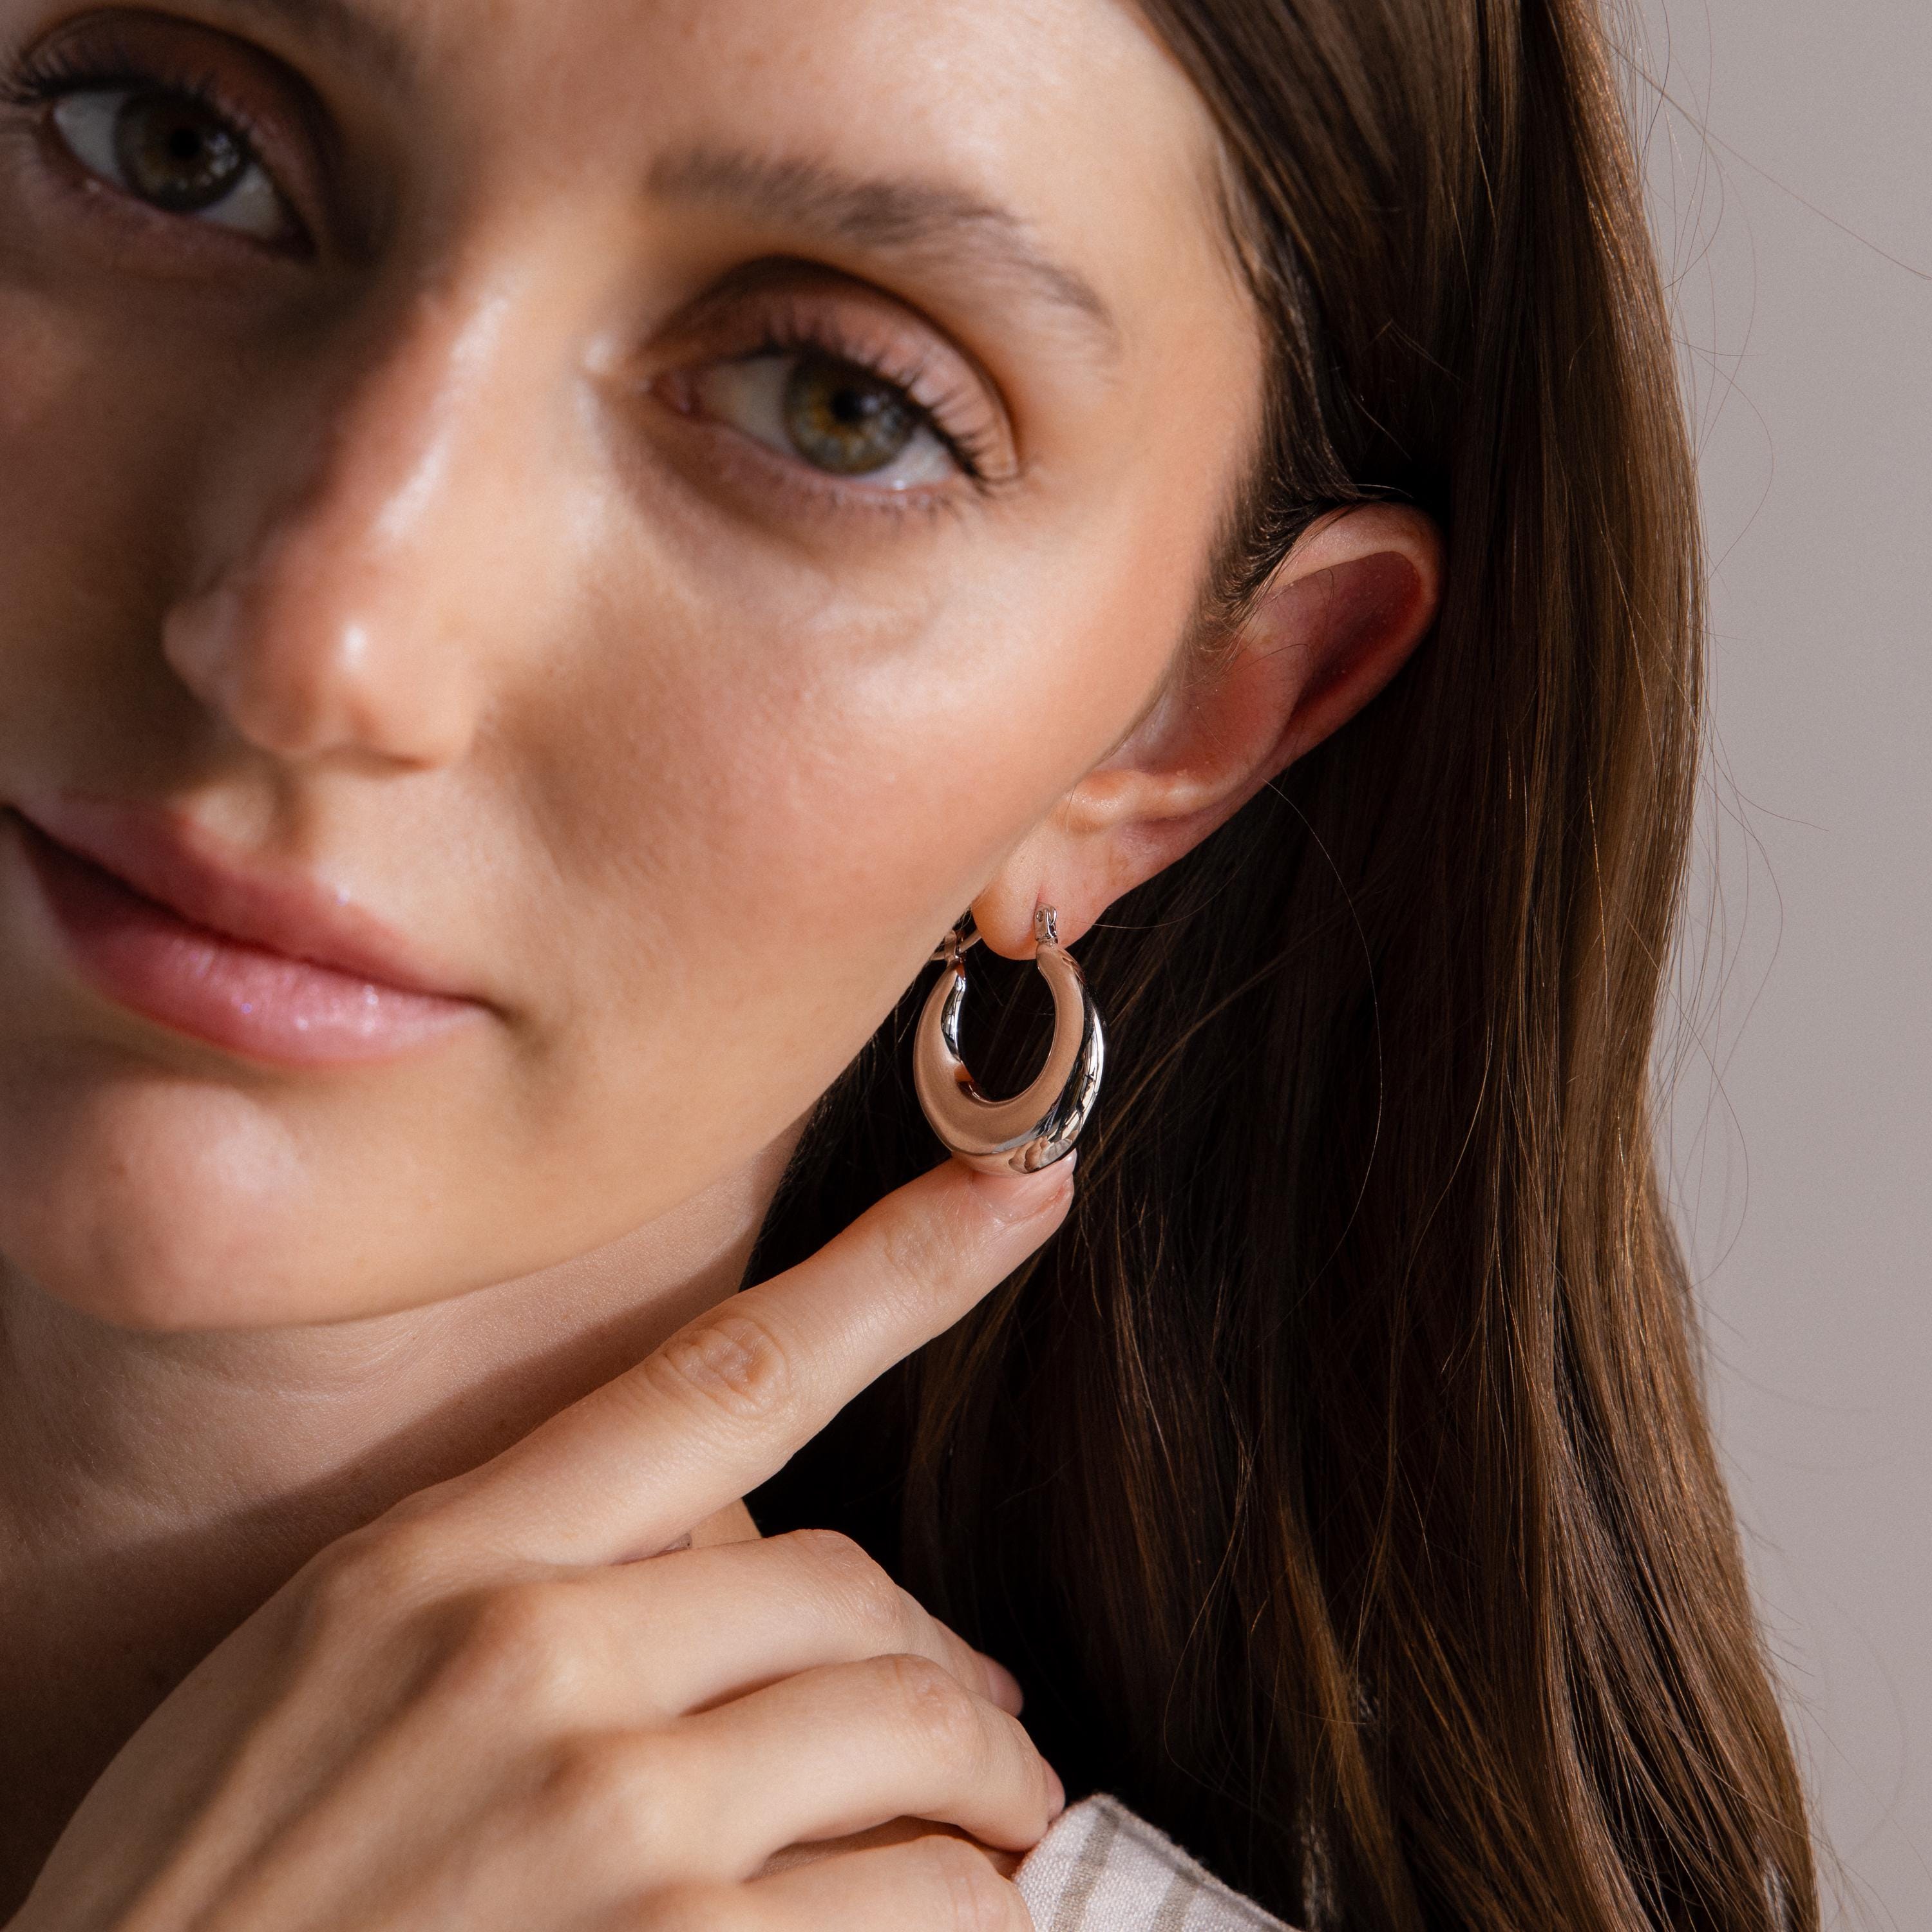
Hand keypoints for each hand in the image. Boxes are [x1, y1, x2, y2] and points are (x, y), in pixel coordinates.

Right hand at [14, 1157, 1074, 1931]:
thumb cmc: (212, 1903)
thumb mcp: (324, 1684)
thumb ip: (517, 1590)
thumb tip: (737, 1559)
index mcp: (443, 1561)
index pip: (725, 1372)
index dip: (898, 1271)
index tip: (1017, 1190)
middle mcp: (536, 1660)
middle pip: (849, 1591)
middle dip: (943, 1670)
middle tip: (985, 1736)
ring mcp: (612, 1821)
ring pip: (907, 1739)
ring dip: (983, 1797)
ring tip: (989, 1842)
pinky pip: (910, 1903)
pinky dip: (967, 1916)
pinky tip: (959, 1925)